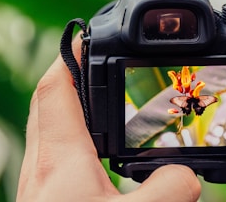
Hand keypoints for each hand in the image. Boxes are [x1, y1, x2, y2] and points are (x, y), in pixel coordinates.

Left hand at [16, 36, 200, 201]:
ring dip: (66, 103)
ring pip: (45, 123)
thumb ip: (168, 193)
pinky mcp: (42, 191)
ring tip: (91, 94)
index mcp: (60, 160)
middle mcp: (41, 163)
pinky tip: (90, 143)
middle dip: (65, 75)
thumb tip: (188, 177)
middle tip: (88, 62)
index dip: (67, 58)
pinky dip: (68, 132)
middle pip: (46, 100)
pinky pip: (50, 147)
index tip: (81, 39)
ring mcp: (37, 177)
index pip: (55, 89)